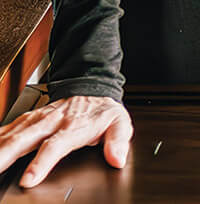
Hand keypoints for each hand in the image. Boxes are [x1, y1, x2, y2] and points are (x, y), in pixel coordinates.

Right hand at [0, 95, 131, 187]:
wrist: (92, 88)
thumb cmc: (102, 110)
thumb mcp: (119, 123)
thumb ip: (118, 140)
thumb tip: (117, 158)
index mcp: (72, 126)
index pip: (54, 146)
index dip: (41, 163)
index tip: (28, 180)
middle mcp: (50, 122)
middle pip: (23, 140)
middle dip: (4, 157)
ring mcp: (37, 120)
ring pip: (11, 135)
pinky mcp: (27, 120)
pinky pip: (7, 130)